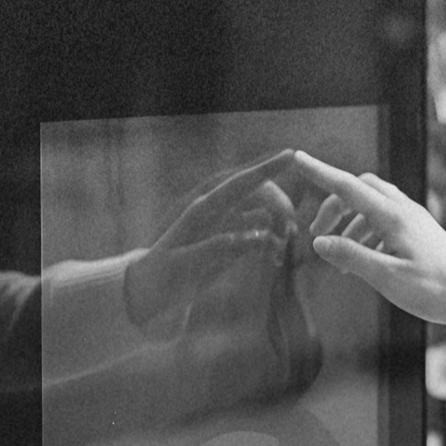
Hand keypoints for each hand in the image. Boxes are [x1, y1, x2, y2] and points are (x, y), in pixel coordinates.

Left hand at [123, 149, 300, 327]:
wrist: (152, 291)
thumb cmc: (161, 276)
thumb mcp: (181, 265)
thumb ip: (211, 250)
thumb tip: (246, 238)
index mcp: (204, 209)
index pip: (240, 184)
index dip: (267, 169)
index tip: (293, 155)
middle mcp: (218, 212)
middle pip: (260, 194)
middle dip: (281, 206)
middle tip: (292, 231)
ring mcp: (227, 226)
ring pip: (265, 215)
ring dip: (280, 228)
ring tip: (282, 254)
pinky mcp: (233, 244)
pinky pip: (262, 236)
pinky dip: (273, 245)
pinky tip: (276, 261)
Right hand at [291, 151, 445, 332]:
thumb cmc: (434, 290)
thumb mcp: (387, 277)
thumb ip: (351, 257)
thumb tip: (319, 242)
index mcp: (394, 217)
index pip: (348, 187)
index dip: (320, 172)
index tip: (298, 158)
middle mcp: (404, 210)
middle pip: (359, 190)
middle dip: (333, 205)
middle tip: (317, 232)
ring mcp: (413, 219)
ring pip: (372, 205)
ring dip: (349, 223)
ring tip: (338, 256)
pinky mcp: (419, 231)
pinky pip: (384, 220)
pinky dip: (366, 233)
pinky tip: (363, 259)